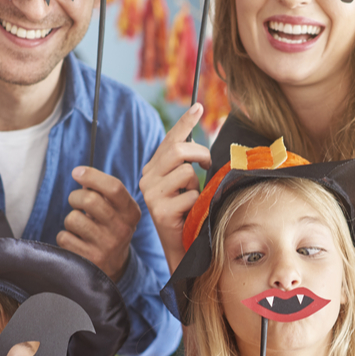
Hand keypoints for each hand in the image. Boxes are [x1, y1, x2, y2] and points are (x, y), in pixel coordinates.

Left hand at [58, 166, 140, 280]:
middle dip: (75, 197)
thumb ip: (102, 191)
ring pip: (73, 219)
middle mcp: (122, 229)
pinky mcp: (91, 260)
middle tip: (76, 202)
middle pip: (90, 200)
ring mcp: (107, 246)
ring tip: (79, 226)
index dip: (92, 176)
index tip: (76, 172)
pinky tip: (76, 241)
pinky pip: (64, 237)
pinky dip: (65, 236)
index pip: (114, 188)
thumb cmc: (110, 228)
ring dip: (70, 219)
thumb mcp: (116, 210)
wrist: (115, 266)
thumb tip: (81, 175)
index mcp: (131, 213)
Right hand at [139, 104, 212, 272]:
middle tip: (207, 165)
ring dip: (197, 185)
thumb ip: (189, 165)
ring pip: (186, 172)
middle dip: (199, 153)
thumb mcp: (187, 186)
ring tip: (192, 199)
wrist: (180, 249)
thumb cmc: (188, 215)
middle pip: (177, 150)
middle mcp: (147, 179)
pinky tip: (190, 215)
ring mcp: (151, 195)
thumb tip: (206, 147)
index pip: (170, 139)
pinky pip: (190, 195)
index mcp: (153, 169)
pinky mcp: (160, 211)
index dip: (186, 122)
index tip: (199, 106)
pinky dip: (197, 203)